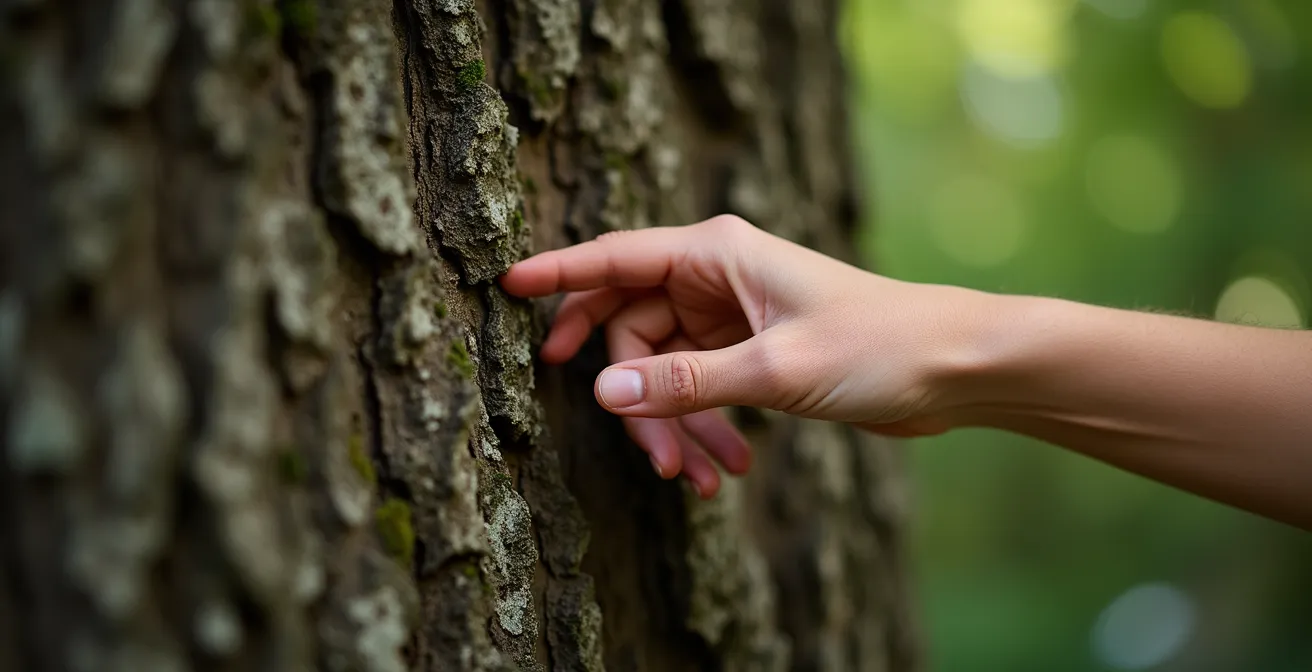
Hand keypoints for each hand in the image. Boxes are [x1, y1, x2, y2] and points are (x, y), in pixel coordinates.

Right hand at [499, 216, 986, 496]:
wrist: (951, 369)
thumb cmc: (877, 345)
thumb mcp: (774, 369)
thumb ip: (686, 383)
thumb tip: (604, 392)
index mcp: (717, 253)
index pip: (616, 257)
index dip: (560, 274)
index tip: (507, 286)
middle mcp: (716, 277)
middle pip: (631, 327)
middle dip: (631, 391)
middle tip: (636, 445)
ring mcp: (730, 316)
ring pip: (664, 369)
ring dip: (673, 424)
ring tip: (698, 476)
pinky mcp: (749, 352)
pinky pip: (698, 388)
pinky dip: (702, 426)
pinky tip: (724, 470)